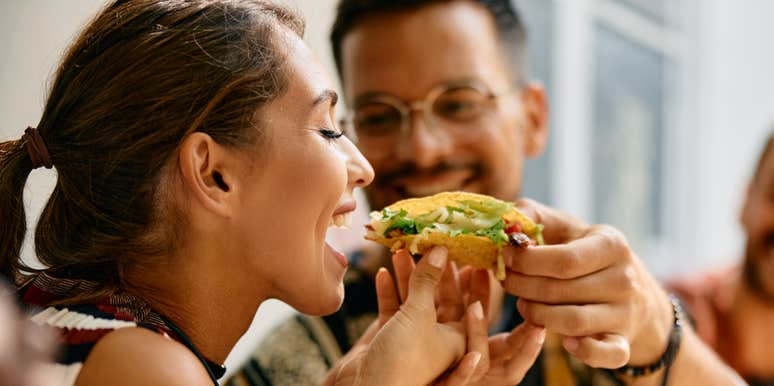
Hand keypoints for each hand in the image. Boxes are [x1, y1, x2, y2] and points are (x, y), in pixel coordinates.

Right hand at [383, 249, 544, 385]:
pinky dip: (387, 292)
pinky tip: (381, 273)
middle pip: (439, 299)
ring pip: (413, 301)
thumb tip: (440, 250)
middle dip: (432, 273)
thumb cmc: (402, 359)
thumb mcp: (419, 314)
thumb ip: (428, 280)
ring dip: (406, 277)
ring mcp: (412, 338)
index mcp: (458, 339)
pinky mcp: (388, 338)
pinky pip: (391, 310)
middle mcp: (438, 339)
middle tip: (429, 246)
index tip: (467, 257)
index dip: (468, 281)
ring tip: (399, 252)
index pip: (470, 304)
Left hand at [501, 199, 673, 367]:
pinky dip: (584, 352)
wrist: (627, 286)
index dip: (526, 262)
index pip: (563, 261)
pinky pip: (607, 355)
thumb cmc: (580, 250)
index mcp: (611, 244)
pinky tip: (563, 341)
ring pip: (572, 322)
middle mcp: (624, 278)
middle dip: (522, 286)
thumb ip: (530, 216)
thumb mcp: (562, 226)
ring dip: (537, 315)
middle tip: (506, 281)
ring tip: (523, 303)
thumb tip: (505, 222)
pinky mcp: (624, 341)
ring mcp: (626, 312)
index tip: (504, 258)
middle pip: (560, 291)